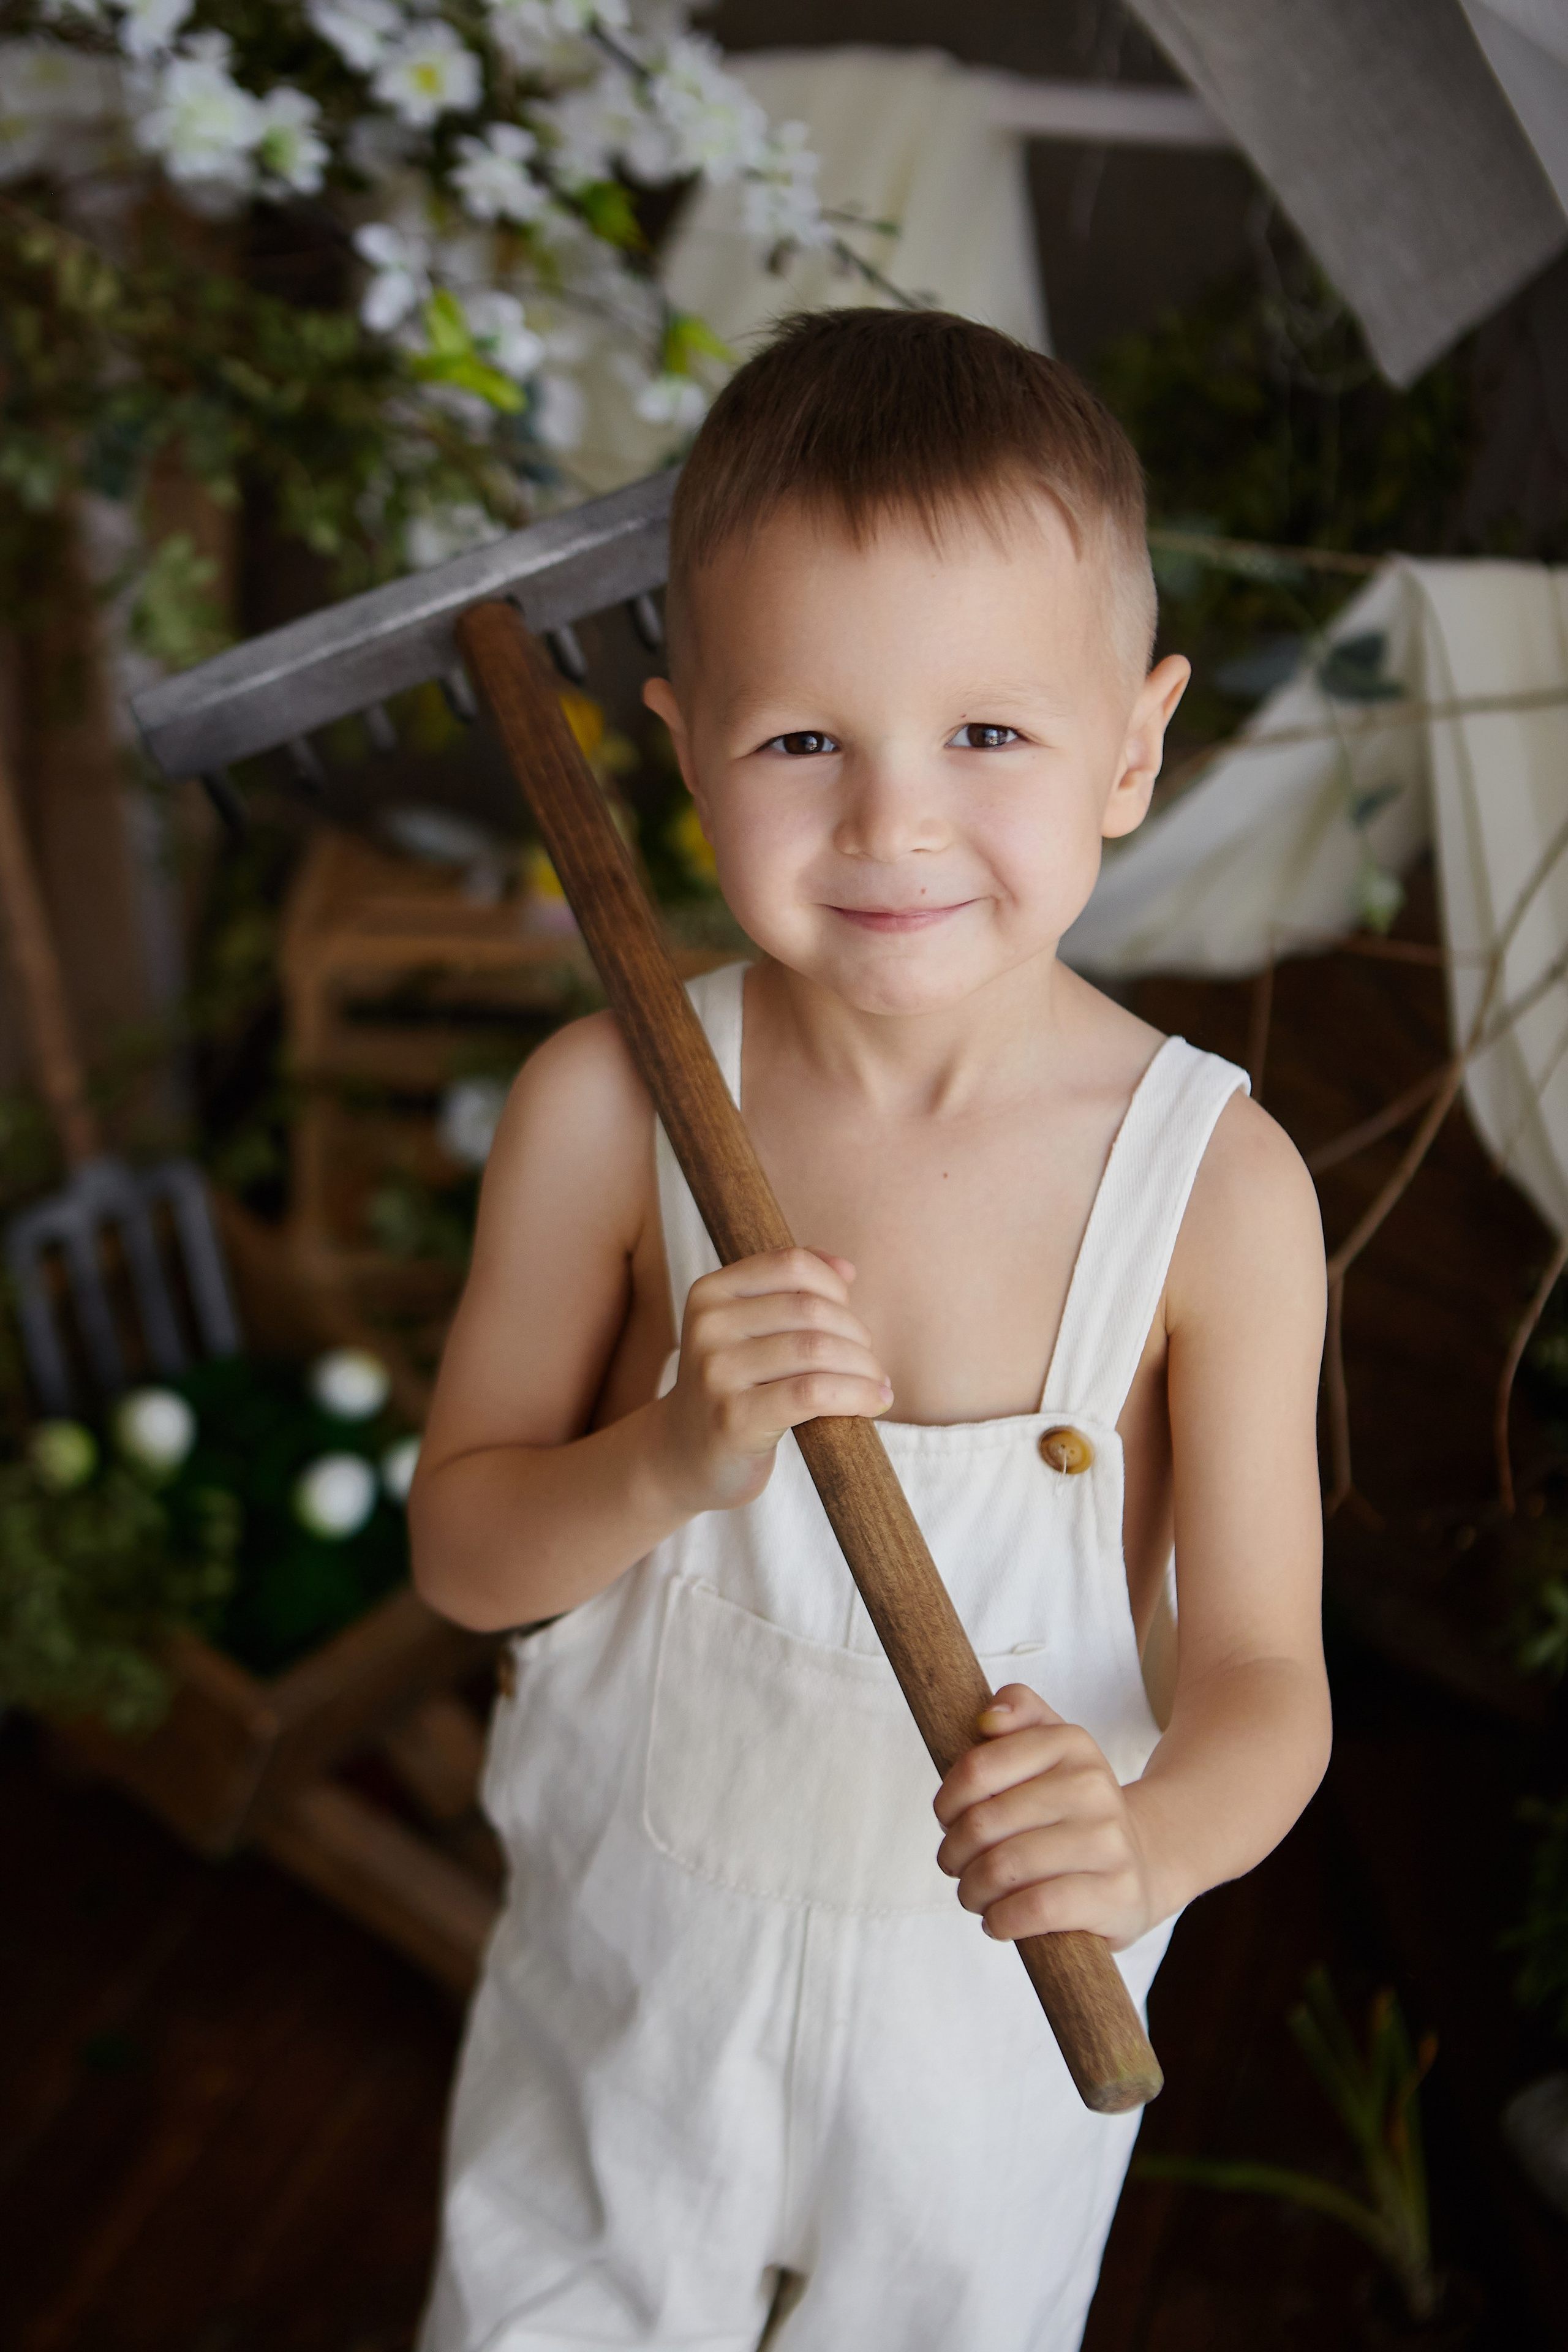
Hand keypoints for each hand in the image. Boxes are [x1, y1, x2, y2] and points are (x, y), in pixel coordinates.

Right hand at [652, 1247, 891, 1513]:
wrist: (689, 1455)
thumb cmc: (736, 1388)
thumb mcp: (751, 1331)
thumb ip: (793, 1292)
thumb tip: (847, 1269)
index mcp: (710, 1293)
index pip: (791, 1264)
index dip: (836, 1289)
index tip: (849, 1322)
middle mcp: (708, 1326)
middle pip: (810, 1310)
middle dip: (856, 1336)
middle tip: (869, 1364)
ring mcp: (716, 1372)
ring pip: (817, 1350)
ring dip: (863, 1367)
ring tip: (877, 1384)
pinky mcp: (734, 1418)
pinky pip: (813, 1393)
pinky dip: (856, 1394)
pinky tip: (874, 1402)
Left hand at [933, 1684, 1155, 1950]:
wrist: (1144, 1862)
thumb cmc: (1074, 1808)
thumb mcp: (1054, 1747)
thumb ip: (1020, 1710)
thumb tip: (987, 1719)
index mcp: (1072, 1744)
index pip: (977, 1768)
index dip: (947, 1801)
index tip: (947, 1819)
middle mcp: (1095, 1787)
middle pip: (983, 1824)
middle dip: (953, 1852)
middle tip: (955, 1864)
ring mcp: (1109, 1843)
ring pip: (1005, 1868)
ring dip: (971, 1890)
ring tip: (972, 1893)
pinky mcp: (1116, 1895)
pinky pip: (1036, 1908)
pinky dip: (1001, 1920)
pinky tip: (997, 1920)